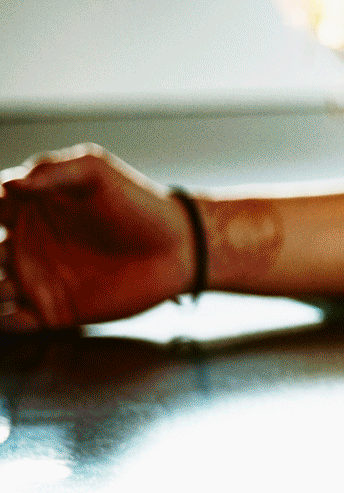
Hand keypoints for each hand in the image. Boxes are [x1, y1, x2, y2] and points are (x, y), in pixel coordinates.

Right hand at [0, 145, 195, 332]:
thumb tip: (9, 184)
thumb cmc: (138, 203)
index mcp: (25, 207)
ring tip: (2, 284)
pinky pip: (9, 322)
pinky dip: (1, 320)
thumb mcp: (96, 172)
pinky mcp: (51, 311)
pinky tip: (12, 309)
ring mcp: (33, 278)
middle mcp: (21, 243)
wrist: (178, 246)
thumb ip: (52, 171)